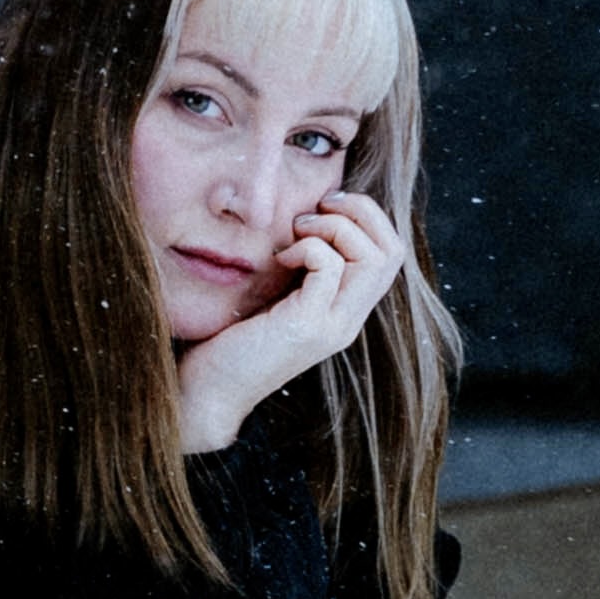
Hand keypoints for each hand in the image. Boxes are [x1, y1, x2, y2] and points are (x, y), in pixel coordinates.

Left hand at [174, 189, 406, 455]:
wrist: (207, 392)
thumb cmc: (231, 339)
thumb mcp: (277, 295)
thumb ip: (301, 268)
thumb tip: (305, 215)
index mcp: (346, 311)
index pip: (391, 254)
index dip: (367, 217)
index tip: (325, 207)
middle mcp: (348, 321)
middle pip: (392, 252)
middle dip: (359, 213)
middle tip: (314, 211)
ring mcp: (332, 326)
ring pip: (373, 258)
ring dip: (335, 227)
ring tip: (297, 231)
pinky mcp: (306, 327)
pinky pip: (329, 266)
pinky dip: (307, 248)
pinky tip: (279, 259)